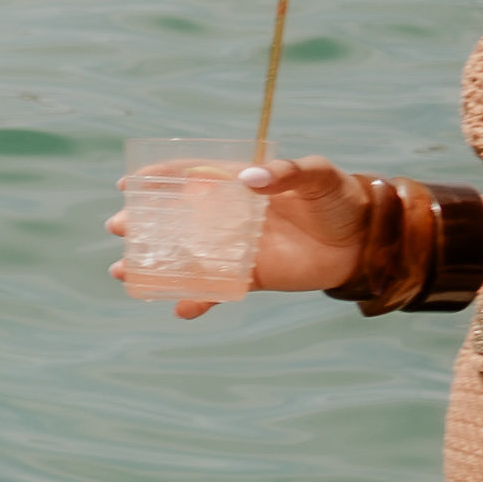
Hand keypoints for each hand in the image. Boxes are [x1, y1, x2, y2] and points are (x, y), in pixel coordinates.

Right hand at [106, 155, 365, 312]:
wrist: (365, 238)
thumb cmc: (340, 197)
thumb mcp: (317, 175)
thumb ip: (285, 173)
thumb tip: (249, 181)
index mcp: (239, 184)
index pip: (190, 176)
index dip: (158, 179)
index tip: (128, 184)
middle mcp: (230, 215)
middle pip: (176, 218)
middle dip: (143, 223)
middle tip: (117, 227)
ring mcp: (237, 248)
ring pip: (186, 256)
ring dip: (155, 264)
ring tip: (123, 271)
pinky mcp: (250, 276)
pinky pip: (217, 290)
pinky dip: (199, 300)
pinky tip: (180, 308)